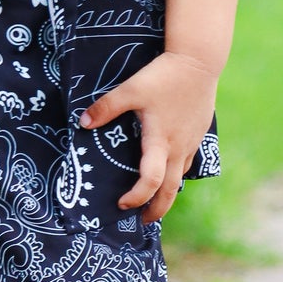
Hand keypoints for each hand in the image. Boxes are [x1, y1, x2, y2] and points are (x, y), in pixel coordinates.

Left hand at [78, 52, 218, 223]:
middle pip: (170, 190)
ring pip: (181, 176)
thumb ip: (106, 107)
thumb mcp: (131, 89)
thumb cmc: (164, 76)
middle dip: (157, 209)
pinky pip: (188, 160)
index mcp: (161, 141)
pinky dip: (178, 171)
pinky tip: (171, 167)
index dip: (137, 197)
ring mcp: (191, 141)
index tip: (122, 204)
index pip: (150, 181)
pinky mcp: (199, 132)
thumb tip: (83, 123)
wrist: (199, 61)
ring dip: (168, 192)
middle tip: (144, 220)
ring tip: (156, 200)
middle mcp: (178, 147)